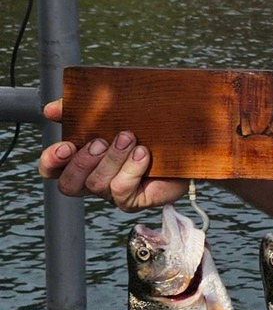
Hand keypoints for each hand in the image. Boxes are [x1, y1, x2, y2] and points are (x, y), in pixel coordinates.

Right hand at [37, 99, 186, 214]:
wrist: (184, 138)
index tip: (65, 146)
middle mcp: (93, 179)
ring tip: (128, 138)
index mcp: (82, 160)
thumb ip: (77, 110)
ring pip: (97, 184)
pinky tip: (143, 153)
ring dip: (112, 159)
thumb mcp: (109, 113)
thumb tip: (51, 110)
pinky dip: (132, 169)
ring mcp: (113, 192)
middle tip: (100, 142)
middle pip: (69, 184)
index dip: (51, 161)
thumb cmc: (144, 127)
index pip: (52, 170)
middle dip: (82, 162)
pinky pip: (122, 190)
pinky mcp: (135, 199)